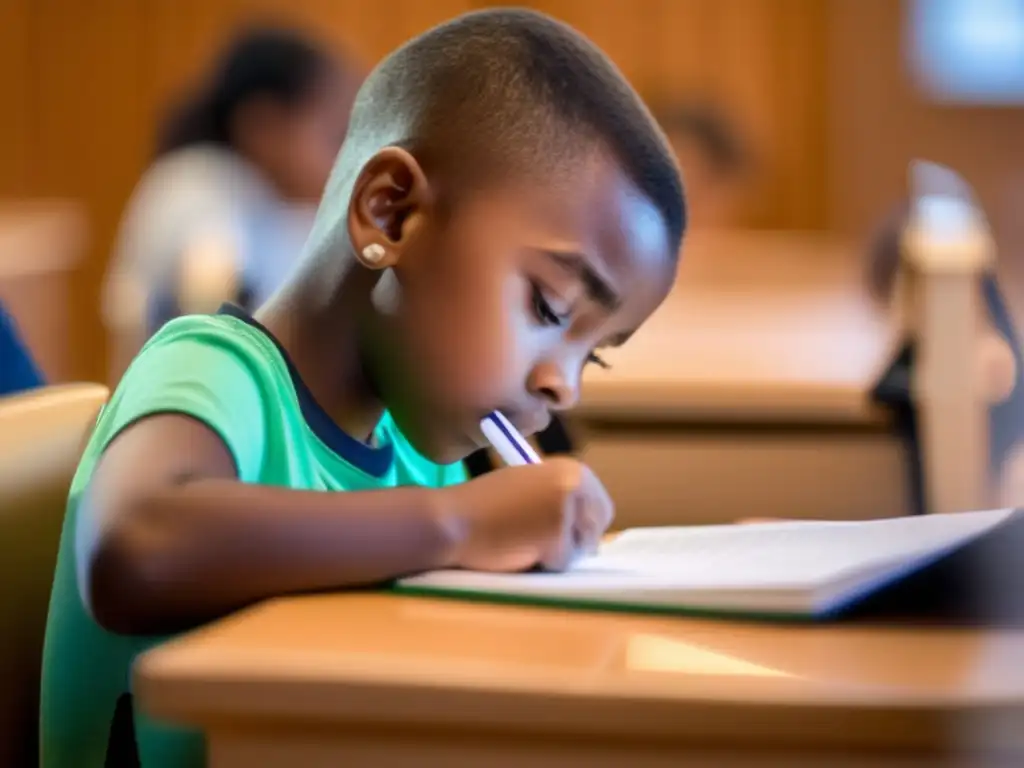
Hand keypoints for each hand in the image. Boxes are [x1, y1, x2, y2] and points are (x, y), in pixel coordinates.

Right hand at [441, 457, 613, 572]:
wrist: (455, 519)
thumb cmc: (484, 502)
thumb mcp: (528, 484)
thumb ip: (558, 495)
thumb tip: (588, 523)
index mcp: (571, 469)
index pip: (601, 505)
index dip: (585, 523)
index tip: (567, 531)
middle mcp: (575, 487)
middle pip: (597, 527)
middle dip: (577, 539)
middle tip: (545, 542)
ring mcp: (568, 513)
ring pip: (580, 548)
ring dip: (558, 552)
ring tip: (525, 541)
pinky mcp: (556, 538)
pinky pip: (561, 563)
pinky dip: (544, 565)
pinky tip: (519, 551)